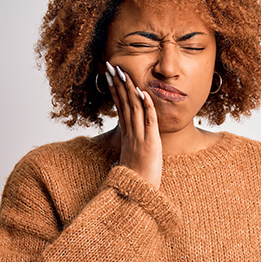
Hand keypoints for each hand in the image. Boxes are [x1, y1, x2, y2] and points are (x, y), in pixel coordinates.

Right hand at [105, 61, 161, 187]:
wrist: (136, 195)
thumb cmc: (136, 180)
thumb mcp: (131, 158)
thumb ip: (130, 146)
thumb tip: (129, 140)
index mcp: (126, 136)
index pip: (119, 107)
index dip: (115, 90)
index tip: (110, 76)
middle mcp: (130, 134)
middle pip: (123, 104)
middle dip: (117, 83)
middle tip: (111, 66)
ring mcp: (139, 138)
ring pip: (133, 109)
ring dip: (129, 89)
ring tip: (123, 72)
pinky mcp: (150, 144)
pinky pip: (148, 122)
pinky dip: (146, 106)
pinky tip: (143, 92)